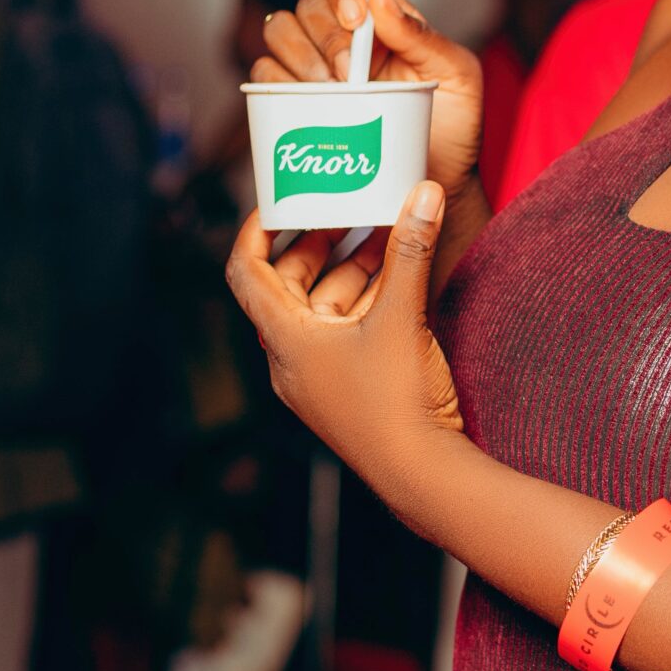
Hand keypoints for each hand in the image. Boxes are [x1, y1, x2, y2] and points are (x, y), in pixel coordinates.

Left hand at [225, 183, 463, 483]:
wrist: (421, 476)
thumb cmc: (396, 404)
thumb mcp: (403, 317)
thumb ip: (411, 251)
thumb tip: (423, 194)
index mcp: (285, 339)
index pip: (246, 271)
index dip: (256, 230)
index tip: (280, 201)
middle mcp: (291, 359)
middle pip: (289, 285)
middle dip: (318, 244)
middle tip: (345, 208)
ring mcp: (319, 377)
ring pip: (324, 307)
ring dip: (350, 270)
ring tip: (384, 233)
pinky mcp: (347, 389)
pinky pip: (345, 332)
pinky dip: (366, 301)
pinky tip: (398, 277)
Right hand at [252, 0, 482, 204]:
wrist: (434, 183)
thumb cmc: (452, 127)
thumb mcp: (457, 76)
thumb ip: (423, 36)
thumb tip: (379, 0)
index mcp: (384, 16)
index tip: (357, 21)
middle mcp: (345, 35)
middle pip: (309, 4)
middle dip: (328, 39)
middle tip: (353, 78)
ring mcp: (316, 66)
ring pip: (279, 31)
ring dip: (301, 59)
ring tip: (333, 93)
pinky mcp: (294, 99)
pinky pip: (265, 75)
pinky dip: (278, 86)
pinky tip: (309, 106)